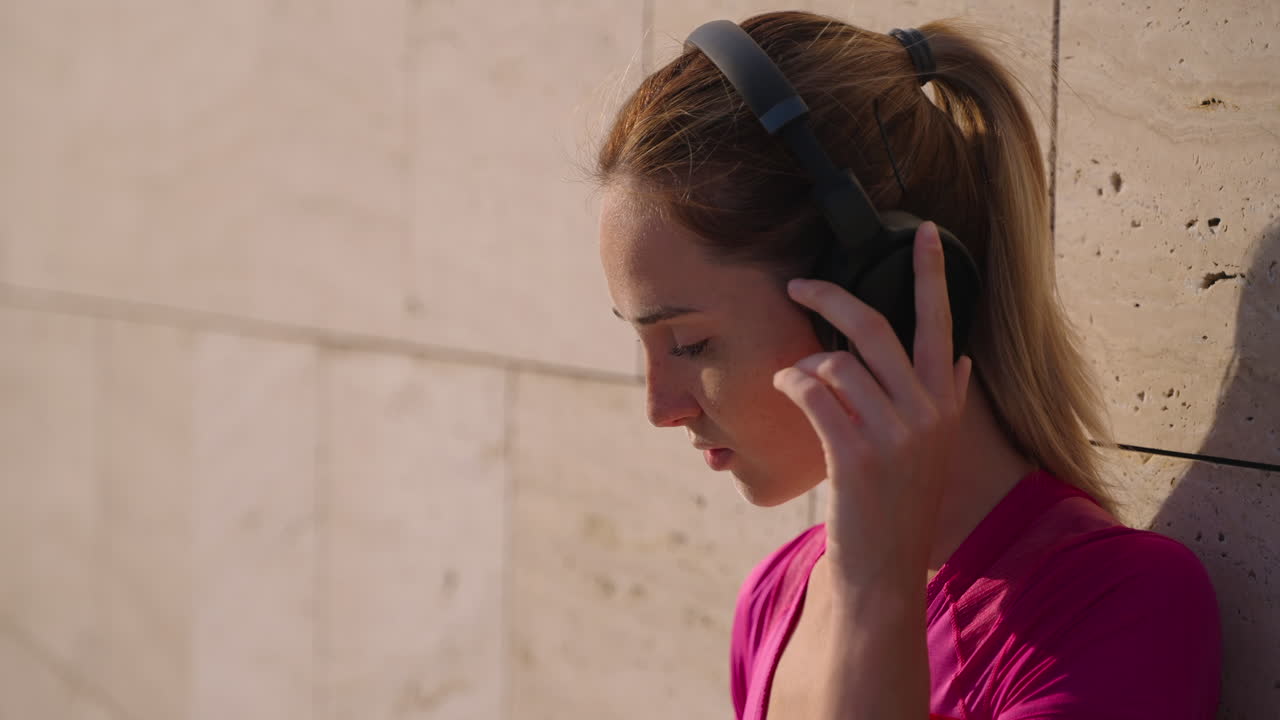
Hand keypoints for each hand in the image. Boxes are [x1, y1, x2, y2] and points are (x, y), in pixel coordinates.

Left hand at [771, 221, 971, 589]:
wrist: (883, 570)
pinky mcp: (855, 454)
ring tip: (793, 384)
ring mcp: (894, 434)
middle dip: (829, 296)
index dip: (930, 274)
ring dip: (802, 366)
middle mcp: (926, 412)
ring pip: (834, 362)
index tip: (921, 232)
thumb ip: (945, 400)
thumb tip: (956, 357)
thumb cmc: (897, 505)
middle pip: (874, 327)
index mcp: (943, 403)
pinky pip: (812, 391)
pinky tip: (783, 390)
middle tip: (797, 285)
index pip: (939, 322)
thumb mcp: (934, 451)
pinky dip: (790, 384)